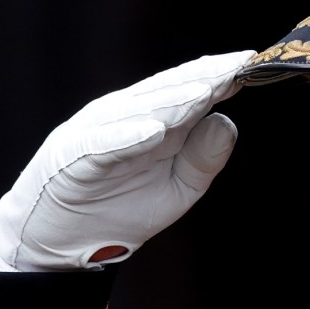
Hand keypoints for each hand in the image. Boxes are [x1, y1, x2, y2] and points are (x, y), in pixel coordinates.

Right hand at [0, 49, 255, 270]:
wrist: (57, 245)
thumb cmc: (117, 210)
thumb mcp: (177, 189)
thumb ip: (203, 158)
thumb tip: (228, 121)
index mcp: (151, 119)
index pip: (189, 89)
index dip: (219, 76)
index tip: (252, 64)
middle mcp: (124, 117)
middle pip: (168, 91)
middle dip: (204, 78)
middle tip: (237, 65)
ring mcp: (95, 134)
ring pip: (139, 111)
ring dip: (172, 101)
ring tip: (204, 91)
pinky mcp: (72, 160)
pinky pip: (102, 145)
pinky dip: (127, 137)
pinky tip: (154, 131)